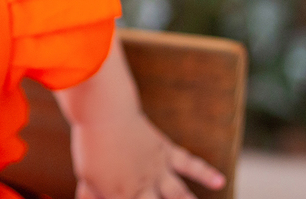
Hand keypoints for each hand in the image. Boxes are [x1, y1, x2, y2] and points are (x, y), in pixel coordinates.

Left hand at [69, 109, 225, 198]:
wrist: (103, 113)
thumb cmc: (90, 144)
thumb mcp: (86, 175)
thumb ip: (89, 196)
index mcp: (122, 196)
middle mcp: (143, 187)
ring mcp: (157, 170)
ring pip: (178, 194)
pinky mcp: (165, 151)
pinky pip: (187, 163)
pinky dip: (205, 172)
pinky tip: (219, 181)